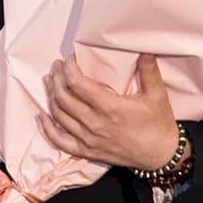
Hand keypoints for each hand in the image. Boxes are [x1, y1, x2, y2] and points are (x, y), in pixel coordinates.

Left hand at [38, 54, 178, 170]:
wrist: (160, 155)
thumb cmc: (159, 124)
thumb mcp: (157, 94)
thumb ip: (149, 70)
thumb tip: (144, 47)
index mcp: (110, 107)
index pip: (77, 84)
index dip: (69, 69)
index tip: (70, 59)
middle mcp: (95, 124)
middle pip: (64, 97)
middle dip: (57, 78)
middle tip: (57, 66)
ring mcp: (88, 139)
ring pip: (59, 115)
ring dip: (51, 96)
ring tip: (50, 82)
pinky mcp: (87, 151)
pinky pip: (60, 141)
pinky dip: (48, 128)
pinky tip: (42, 117)